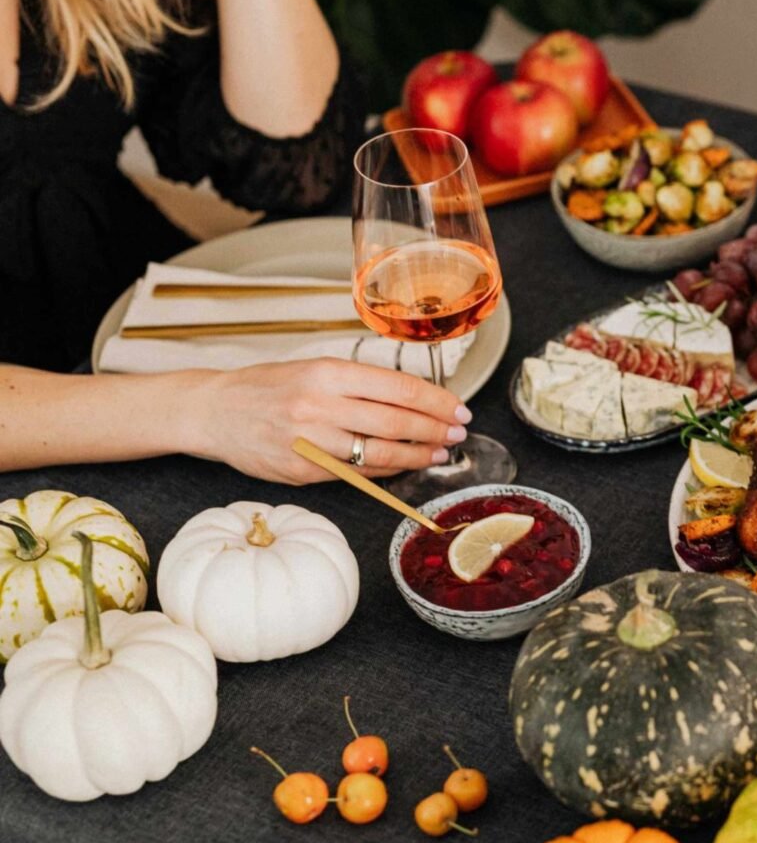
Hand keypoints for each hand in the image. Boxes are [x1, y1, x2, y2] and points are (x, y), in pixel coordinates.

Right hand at [188, 359, 470, 483]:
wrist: (213, 411)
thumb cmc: (268, 387)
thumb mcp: (314, 369)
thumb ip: (359, 384)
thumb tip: (413, 400)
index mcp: (327, 373)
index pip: (398, 388)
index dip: (436, 401)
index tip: (458, 408)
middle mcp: (320, 406)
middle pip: (396, 422)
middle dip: (435, 429)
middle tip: (457, 433)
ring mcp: (311, 442)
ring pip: (380, 454)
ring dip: (417, 455)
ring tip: (438, 452)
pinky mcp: (303, 470)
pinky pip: (356, 474)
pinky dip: (385, 471)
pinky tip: (402, 466)